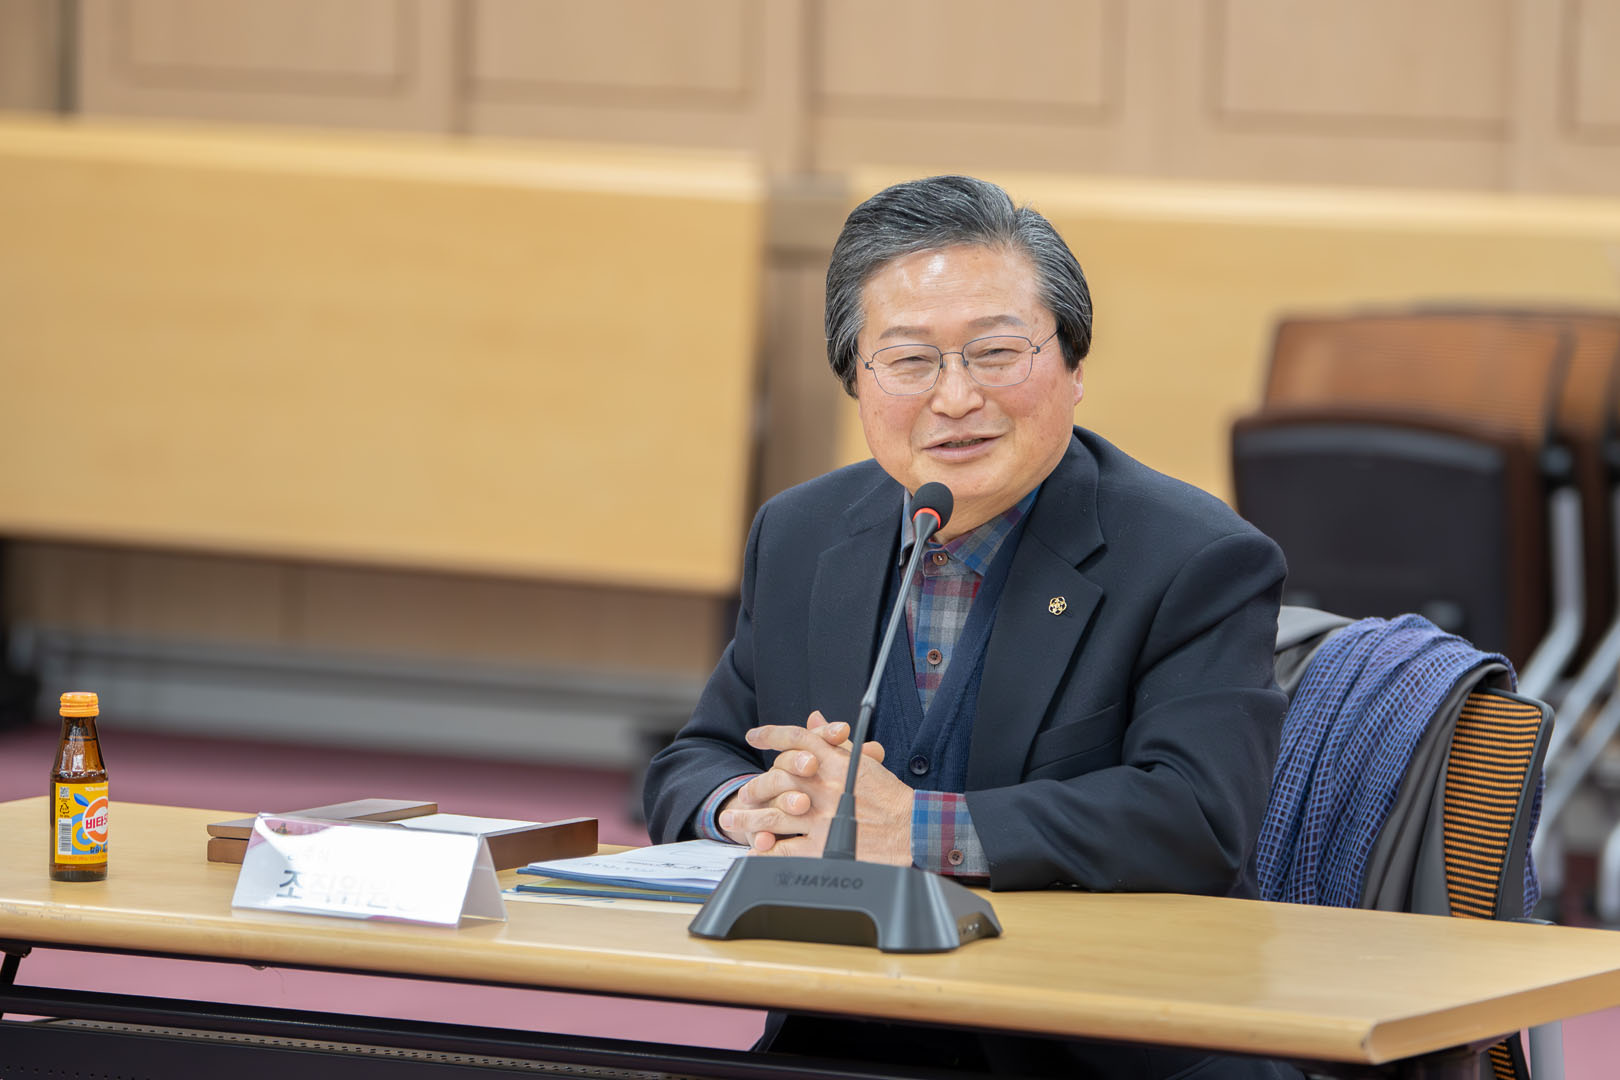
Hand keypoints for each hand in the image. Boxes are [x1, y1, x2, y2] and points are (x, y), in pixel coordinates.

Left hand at [720, 710, 913, 864]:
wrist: (913, 830)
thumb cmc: (890, 798)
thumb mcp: (863, 762)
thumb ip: (833, 742)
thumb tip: (814, 719)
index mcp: (836, 763)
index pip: (798, 738)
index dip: (772, 734)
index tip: (755, 735)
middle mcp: (826, 787)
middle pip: (777, 777)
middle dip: (754, 785)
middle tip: (742, 795)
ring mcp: (822, 819)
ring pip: (774, 815)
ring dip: (748, 819)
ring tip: (732, 822)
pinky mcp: (823, 848)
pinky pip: (785, 850)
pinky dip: (766, 851)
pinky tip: (755, 850)